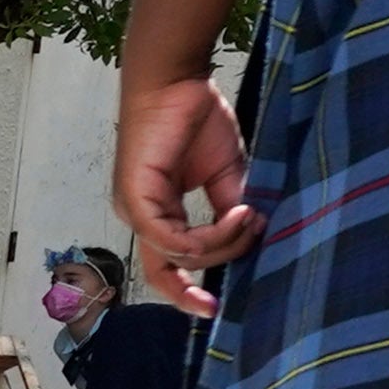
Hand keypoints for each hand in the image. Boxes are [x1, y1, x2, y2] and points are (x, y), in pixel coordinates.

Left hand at [113, 79, 254, 306]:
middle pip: (166, 270)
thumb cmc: (196, 117)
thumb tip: (254, 233)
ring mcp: (134, 208)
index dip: (187, 290)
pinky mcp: (136, 197)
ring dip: (222, 243)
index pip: (166, 265)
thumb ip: (232, 206)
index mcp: (158, 211)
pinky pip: (170, 236)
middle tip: (244, 258)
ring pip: (177, 253)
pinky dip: (208, 233)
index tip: (216, 306)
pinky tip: (239, 212)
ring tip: (252, 215)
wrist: (175, 81)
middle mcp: (140, 216)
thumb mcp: (226, 171)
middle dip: (198, 285)